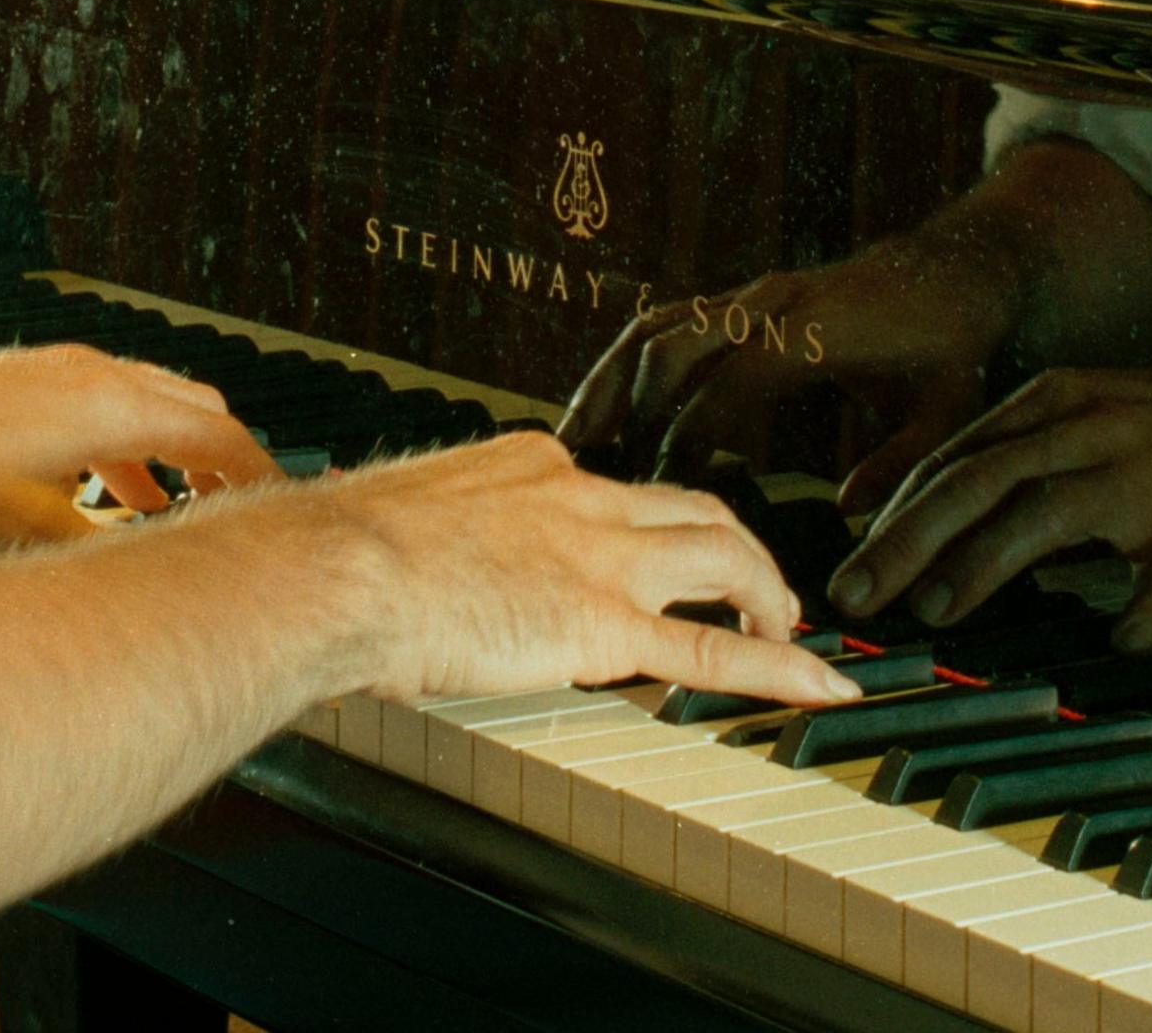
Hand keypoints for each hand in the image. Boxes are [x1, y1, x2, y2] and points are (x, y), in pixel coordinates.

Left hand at [0, 345, 280, 549]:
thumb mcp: (30, 535)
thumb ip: (107, 554)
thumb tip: (155, 580)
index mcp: (112, 406)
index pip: (219, 435)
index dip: (259, 474)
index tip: (281, 503)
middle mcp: (96, 374)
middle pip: (198, 405)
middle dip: (225, 457)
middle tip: (240, 504)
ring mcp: (61, 369)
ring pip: (152, 401)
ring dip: (174, 449)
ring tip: (176, 504)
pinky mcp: (30, 377)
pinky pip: (108, 402)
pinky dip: (130, 441)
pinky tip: (105, 485)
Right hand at [320, 432, 860, 705]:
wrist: (332, 568)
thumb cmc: (333, 555)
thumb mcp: (390, 522)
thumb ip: (425, 540)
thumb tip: (401, 569)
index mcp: (528, 467)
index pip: (614, 490)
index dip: (648, 524)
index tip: (653, 549)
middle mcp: (579, 499)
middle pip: (693, 509)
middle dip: (737, 546)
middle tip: (757, 585)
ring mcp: (599, 559)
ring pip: (724, 560)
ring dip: (767, 592)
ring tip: (788, 630)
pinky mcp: (604, 624)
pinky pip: (714, 650)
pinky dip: (779, 668)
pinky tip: (819, 684)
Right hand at [556, 243, 1009, 511]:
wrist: (960, 267)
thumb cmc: (954, 341)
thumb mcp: (947, 412)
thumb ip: (902, 466)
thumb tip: (852, 514)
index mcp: (815, 329)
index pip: (729, 381)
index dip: (691, 434)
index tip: (665, 486)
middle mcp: (772, 303)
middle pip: (670, 344)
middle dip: (626, 409)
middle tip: (596, 473)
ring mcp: (752, 295)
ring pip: (656, 328)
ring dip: (611, 383)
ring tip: (574, 441)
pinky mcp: (744, 300)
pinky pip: (668, 323)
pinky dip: (629, 366)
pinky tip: (607, 411)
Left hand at [826, 367, 1151, 649]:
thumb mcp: (1103, 420)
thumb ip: (1026, 458)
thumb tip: (938, 521)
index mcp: (1061, 401)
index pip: (955, 455)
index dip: (894, 509)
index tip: (847, 557)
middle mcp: (1095, 428)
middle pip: (977, 480)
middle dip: (904, 539)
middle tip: (854, 593)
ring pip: (1045, 515)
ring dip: (980, 567)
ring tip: (932, 611)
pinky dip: (1134, 616)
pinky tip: (1110, 646)